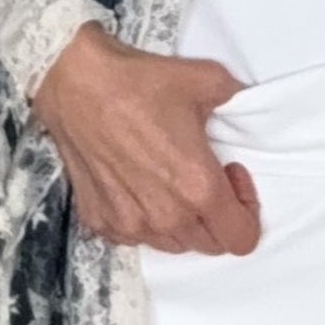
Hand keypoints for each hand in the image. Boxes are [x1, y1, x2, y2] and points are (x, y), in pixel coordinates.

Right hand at [29, 24, 262, 253]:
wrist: (76, 81)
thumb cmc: (140, 81)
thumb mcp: (208, 80)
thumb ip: (238, 98)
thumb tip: (244, 101)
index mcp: (198, 189)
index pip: (242, 238)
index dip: (248, 208)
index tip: (231, 173)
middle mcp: (165, 217)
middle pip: (210, 244)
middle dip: (217, 216)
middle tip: (204, 173)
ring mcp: (128, 224)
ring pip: (172, 244)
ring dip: (181, 221)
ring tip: (170, 180)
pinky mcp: (98, 220)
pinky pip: (133, 236)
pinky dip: (143, 219)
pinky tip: (137, 184)